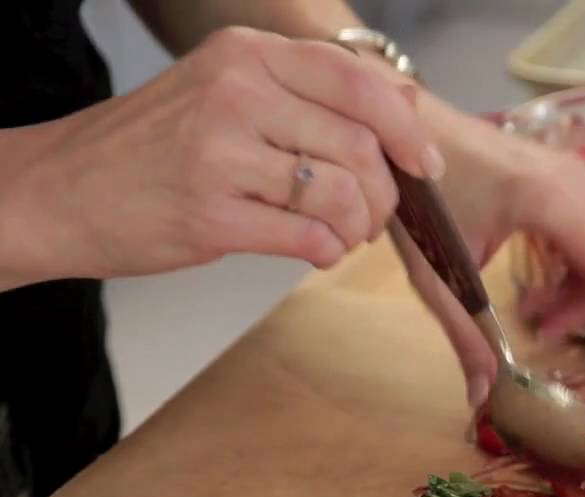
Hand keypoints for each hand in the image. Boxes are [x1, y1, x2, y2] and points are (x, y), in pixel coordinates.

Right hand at [2, 26, 441, 283]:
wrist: (60, 190)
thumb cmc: (153, 146)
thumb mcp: (225, 89)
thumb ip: (309, 95)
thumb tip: (408, 103)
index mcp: (245, 56)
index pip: (358, 84)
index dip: (406, 129)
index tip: (423, 164)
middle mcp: (235, 94)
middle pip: (360, 147)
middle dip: (381, 194)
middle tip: (368, 215)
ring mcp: (220, 155)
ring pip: (340, 195)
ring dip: (356, 227)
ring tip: (339, 234)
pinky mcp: (210, 216)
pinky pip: (307, 238)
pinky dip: (326, 251)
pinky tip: (314, 250)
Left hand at [389, 91, 584, 407]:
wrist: (401, 131)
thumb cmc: (417, 192)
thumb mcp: (435, 272)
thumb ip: (464, 335)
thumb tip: (483, 397)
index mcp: (548, 199)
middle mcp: (576, 183)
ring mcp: (577, 177)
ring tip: (546, 325)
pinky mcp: (570, 182)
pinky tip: (546, 297)